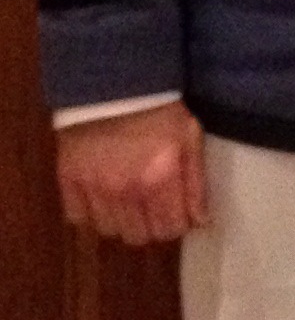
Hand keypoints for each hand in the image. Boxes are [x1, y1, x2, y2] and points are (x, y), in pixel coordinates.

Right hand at [56, 99, 209, 245]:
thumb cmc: (159, 110)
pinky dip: (90, 213)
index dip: (176, 224)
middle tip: (151, 206)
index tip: (175, 212)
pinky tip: (100, 196)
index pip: (170, 229)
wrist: (113, 83)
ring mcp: (94, 188)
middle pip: (138, 237)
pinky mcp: (68, 181)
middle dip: (149, 226)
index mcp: (161, 180)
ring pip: (109, 231)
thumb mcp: (189, 139)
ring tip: (126, 200)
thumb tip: (200, 222)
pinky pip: (77, 218)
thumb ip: (196, 184)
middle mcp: (127, 191)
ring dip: (120, 221)